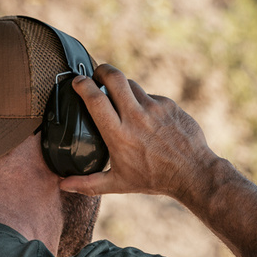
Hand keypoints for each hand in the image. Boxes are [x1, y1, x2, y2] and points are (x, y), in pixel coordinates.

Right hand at [59, 64, 219, 202]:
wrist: (192, 173)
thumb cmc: (153, 180)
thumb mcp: (118, 184)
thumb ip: (88, 184)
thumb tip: (63, 185)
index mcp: (118, 135)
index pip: (95, 99)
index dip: (82, 84)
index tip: (77, 81)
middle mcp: (135, 117)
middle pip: (114, 77)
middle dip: (102, 70)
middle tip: (97, 75)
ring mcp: (154, 108)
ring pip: (132, 85)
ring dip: (122, 87)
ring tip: (120, 98)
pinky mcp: (169, 105)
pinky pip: (151, 96)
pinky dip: (144, 102)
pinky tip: (145, 117)